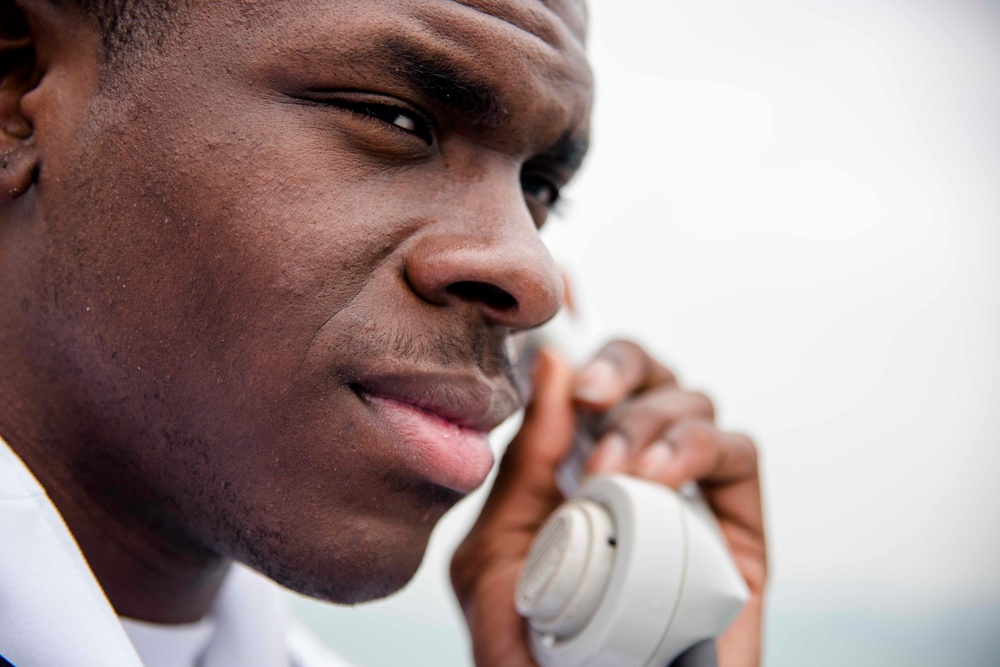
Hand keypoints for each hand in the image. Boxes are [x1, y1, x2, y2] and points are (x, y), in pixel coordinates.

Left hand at [450, 342, 766, 666]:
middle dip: (621, 368)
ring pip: (694, 401)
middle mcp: (636, 472)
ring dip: (650, 419)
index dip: (589, 350)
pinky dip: (702, 447)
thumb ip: (524, 463)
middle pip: (650, 373)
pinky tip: (660, 479)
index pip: (595, 380)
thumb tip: (551, 364)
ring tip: (616, 473)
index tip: (567, 349)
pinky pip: (741, 453)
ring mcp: (689, 499)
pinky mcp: (738, 533)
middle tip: (590, 399)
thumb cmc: (530, 649)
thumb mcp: (498, 550)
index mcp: (574, 467)